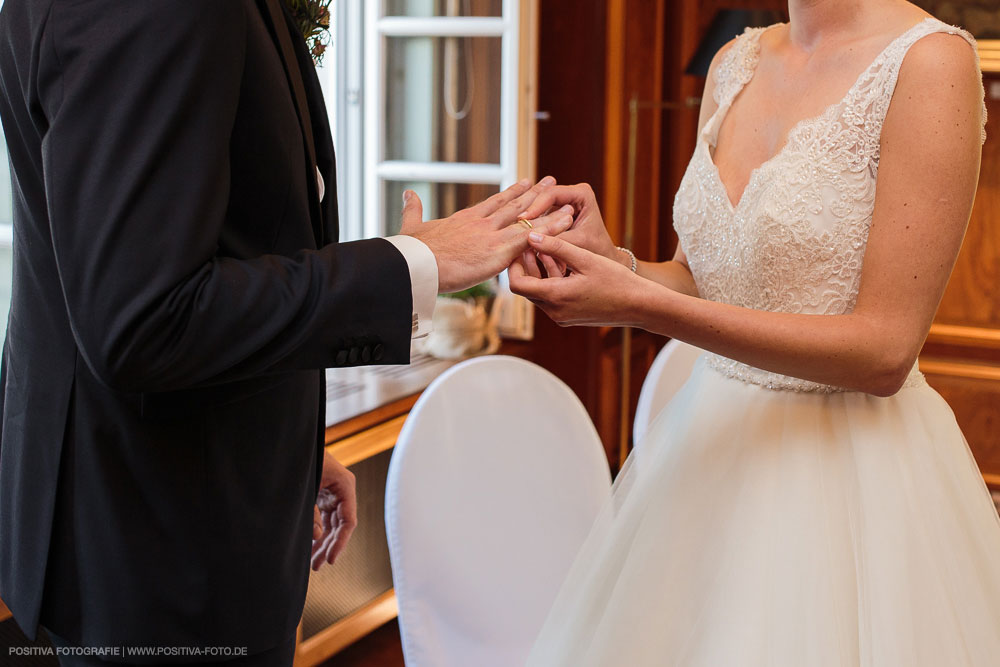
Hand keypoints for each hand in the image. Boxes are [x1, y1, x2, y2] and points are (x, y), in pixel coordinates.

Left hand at [310, 450, 356, 570]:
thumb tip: (318, 537)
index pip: (349, 521)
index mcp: (345, 485)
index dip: (341, 542)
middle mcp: (342, 491)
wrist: (293, 443)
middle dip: (329, 546)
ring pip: (332, 525)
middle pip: (340, 526)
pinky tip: (311, 547)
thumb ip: (312, 513)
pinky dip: (318, 532)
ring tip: (312, 563)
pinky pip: (324, 518)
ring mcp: (333, 494)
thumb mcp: (306, 487)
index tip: (330, 559)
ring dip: (323, 543)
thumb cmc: (302, 459)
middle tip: (316, 566)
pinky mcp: (323, 496)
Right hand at [400, 177, 574, 293]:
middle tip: (550, 182)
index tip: (524, 183)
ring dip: (550, 209)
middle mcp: (483, 222)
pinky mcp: (500, 250)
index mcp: (465, 218)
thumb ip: (413, 210)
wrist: (416, 263)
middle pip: (515, 204)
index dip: (511, 193)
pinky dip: (551, 229)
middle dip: (535, 194)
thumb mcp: (412, 227)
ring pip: (528, 218)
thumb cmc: (412, 251)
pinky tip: (567, 222)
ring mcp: (493, 235)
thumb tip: (407, 194)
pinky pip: (533, 237)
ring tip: (567, 200)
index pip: (494, 203)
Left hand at [509, 232, 643, 326]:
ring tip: (550, 250)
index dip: (514, 265)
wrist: (639, 306)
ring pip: (539, 293)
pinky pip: (551, 300)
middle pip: (526, 288)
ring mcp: (561, 318)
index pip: (517, 284)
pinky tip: (563, 265)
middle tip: (532, 243)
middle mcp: (554, 312)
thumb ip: (555, 247)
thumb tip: (530, 235)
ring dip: (540, 272)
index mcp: (556, 297)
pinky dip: (551, 282)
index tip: (519, 246)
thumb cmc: (616, 280)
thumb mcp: (585, 258)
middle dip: (527, 266)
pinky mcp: (569, 318)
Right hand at [518, 183, 631, 268]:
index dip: (536, 206)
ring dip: (527, 221)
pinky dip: (530, 227)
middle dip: (528, 213)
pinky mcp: (554, 213)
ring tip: (513, 232)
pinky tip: (517, 236)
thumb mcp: (577, 244)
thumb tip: (532, 241)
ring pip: (538, 207)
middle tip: (512, 226)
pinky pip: (538, 217)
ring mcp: (562, 202)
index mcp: (582, 193)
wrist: (602, 260)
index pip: (553, 194)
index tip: (523, 220)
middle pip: (542, 198)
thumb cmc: (596, 251)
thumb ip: (557, 240)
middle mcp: (571, 193)